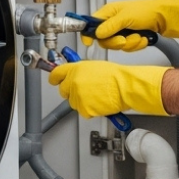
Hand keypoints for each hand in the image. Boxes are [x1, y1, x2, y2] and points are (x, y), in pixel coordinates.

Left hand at [49, 61, 170, 117]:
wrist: (124, 86)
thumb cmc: (115, 76)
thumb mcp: (94, 66)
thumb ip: (80, 71)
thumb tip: (74, 75)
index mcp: (75, 69)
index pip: (56, 74)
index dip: (55, 78)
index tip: (54, 80)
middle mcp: (73, 82)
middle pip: (63, 91)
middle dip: (71, 92)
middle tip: (84, 91)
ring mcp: (77, 96)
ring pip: (73, 103)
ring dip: (82, 102)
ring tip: (97, 96)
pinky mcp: (84, 108)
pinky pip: (83, 112)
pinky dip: (90, 110)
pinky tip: (99, 103)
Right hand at [82, 0, 178, 51]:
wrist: (165, 18)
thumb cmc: (147, 11)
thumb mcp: (126, 17)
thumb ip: (110, 26)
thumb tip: (97, 33)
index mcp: (109, 12)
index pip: (92, 25)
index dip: (89, 34)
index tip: (89, 43)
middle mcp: (114, 22)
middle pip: (104, 40)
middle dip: (116, 42)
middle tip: (124, 40)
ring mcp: (123, 30)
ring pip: (118, 46)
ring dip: (130, 44)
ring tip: (139, 36)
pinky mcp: (131, 37)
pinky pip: (129, 48)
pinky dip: (137, 45)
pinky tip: (143, 38)